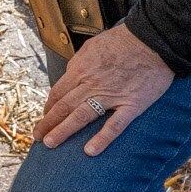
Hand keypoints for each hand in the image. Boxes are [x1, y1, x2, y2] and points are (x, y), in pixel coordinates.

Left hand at [36, 25, 172, 156]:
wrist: (153, 40)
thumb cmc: (123, 40)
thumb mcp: (93, 46)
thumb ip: (79, 62)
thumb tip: (70, 73)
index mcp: (81, 69)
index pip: (58, 93)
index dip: (48, 108)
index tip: (44, 118)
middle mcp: (92, 84)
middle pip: (64, 107)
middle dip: (48, 123)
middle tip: (37, 137)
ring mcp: (111, 96)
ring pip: (81, 116)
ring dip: (63, 131)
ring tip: (50, 144)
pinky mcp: (131, 105)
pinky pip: (115, 125)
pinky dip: (102, 139)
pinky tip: (90, 151)